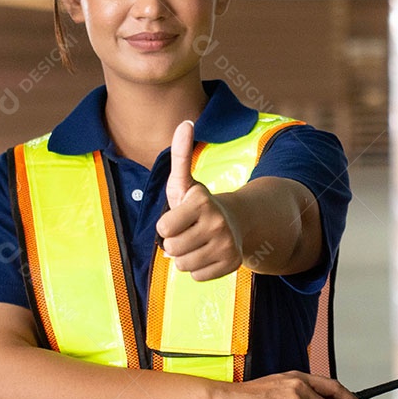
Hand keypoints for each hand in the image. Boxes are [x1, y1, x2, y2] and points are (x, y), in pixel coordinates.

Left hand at [156, 120, 243, 280]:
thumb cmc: (198, 204)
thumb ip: (179, 154)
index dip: (166, 225)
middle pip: (172, 250)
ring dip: (185, 257)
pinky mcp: (232, 263)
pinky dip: (198, 269)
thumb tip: (185, 122)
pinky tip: (207, 254)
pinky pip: (197, 276)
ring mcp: (227, 244)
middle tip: (188, 232)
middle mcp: (218, 222)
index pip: (163, 228)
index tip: (179, 217)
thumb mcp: (184, 182)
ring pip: (184, 265)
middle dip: (174, 243)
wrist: (234, 223)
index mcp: (202, 201)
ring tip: (196, 243)